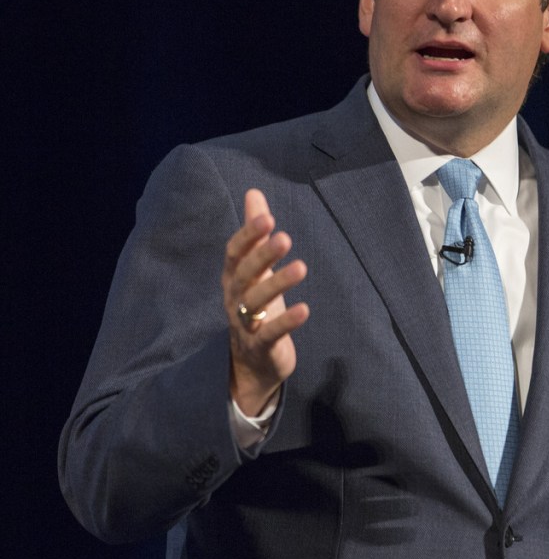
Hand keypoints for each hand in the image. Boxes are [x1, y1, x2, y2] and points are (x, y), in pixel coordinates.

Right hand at [222, 189, 308, 415]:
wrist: (250, 365)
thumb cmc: (256, 307)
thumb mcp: (255, 270)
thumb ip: (255, 232)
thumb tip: (254, 193)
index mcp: (234, 278)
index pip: (235, 253)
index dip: (249, 235)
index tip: (267, 217)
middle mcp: (235, 299)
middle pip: (245, 274)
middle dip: (263, 256)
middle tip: (285, 237)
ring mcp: (246, 324)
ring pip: (257, 303)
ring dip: (279, 284)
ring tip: (302, 267)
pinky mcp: (261, 347)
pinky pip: (272, 333)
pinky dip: (287, 322)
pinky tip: (305, 309)